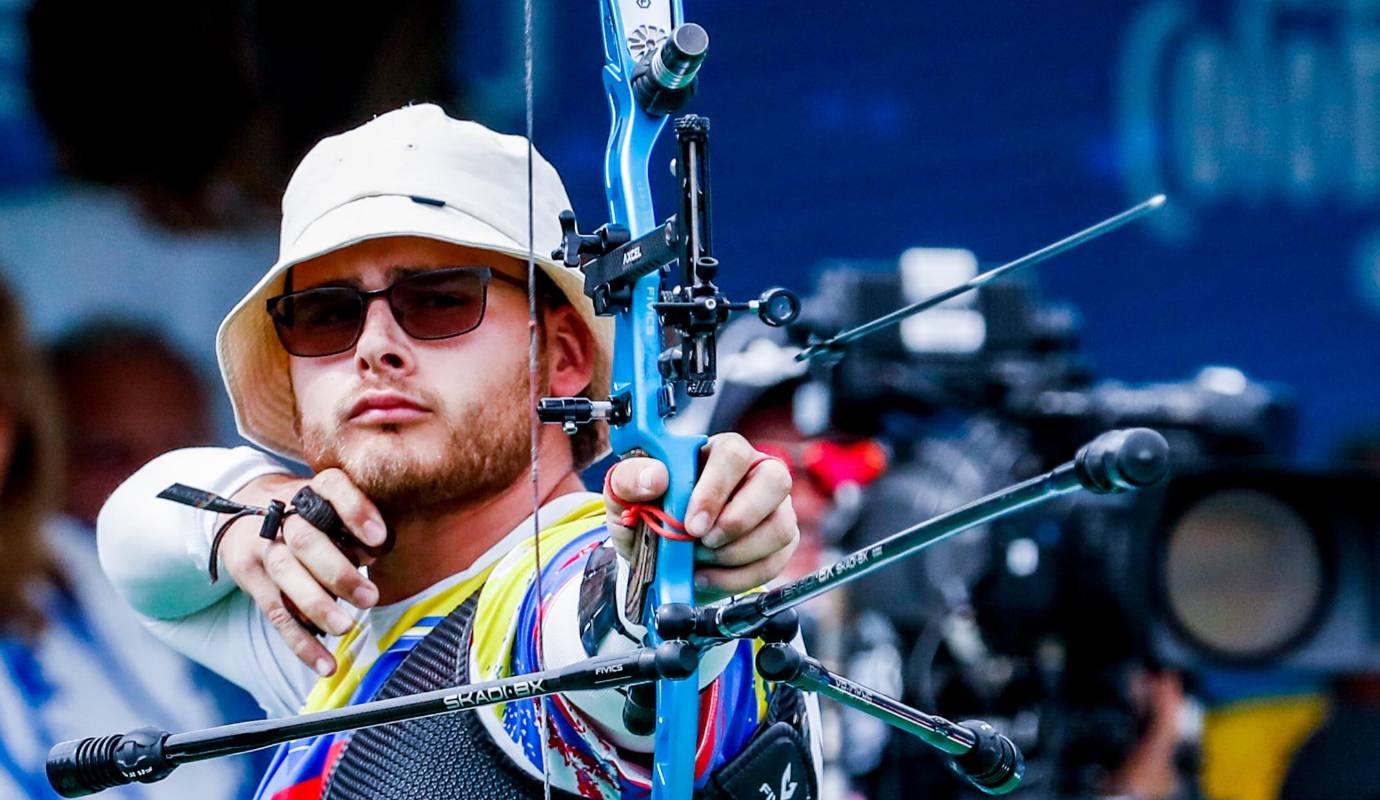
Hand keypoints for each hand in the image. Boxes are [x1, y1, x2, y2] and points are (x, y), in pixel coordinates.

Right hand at [217, 469, 388, 675]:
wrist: (242, 505)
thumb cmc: (307, 510)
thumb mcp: (329, 502)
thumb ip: (354, 523)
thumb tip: (377, 551)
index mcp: (310, 490)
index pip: (332, 488)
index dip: (356, 511)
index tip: (380, 539)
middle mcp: (282, 515)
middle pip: (306, 541)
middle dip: (338, 572)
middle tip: (370, 597)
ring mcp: (262, 547)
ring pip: (287, 577)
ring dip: (317, 606)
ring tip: (346, 627)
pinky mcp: (251, 578)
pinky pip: (277, 613)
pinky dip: (302, 643)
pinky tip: (325, 664)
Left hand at [604, 433, 798, 598]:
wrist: (655, 554)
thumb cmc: (647, 513)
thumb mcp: (625, 496)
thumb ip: (630, 478)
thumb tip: (655, 477)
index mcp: (718, 451)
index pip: (732, 454)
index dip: (715, 490)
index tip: (692, 525)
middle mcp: (755, 473)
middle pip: (775, 481)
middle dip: (739, 521)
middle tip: (704, 543)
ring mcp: (774, 508)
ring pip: (780, 527)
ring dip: (737, 554)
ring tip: (700, 560)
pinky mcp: (780, 544)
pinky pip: (774, 562)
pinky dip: (737, 578)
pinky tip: (708, 576)